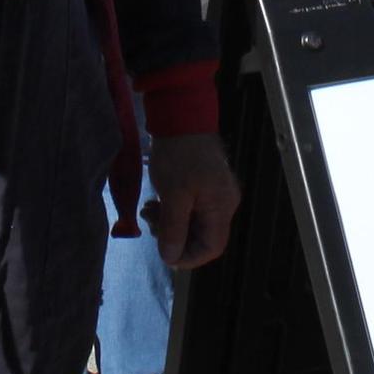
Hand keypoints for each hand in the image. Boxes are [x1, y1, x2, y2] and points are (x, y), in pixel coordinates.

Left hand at [144, 129, 240, 270]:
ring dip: (170, 224)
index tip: (164, 253)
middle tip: (151, 223)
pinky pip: (190, 209)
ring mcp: (215, 193)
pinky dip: (173, 211)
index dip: (188, 257)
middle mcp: (224, 203)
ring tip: (149, 210)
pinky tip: (156, 202)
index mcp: (221, 207)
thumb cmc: (178, 156)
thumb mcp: (173, 195)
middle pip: (202, 237)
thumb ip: (173, 228)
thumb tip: (171, 257)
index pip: (212, 247)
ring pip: (193, 223)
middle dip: (175, 237)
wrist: (181, 116)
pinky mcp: (204, 184)